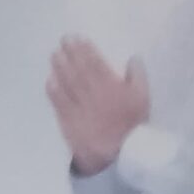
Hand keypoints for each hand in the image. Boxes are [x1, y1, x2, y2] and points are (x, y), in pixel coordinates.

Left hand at [47, 39, 149, 175]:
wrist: (120, 154)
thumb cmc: (133, 124)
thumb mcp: (143, 98)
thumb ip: (138, 76)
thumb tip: (133, 58)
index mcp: (111, 87)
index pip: (95, 63)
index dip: (85, 49)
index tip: (77, 39)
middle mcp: (93, 94)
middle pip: (78, 70)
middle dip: (70, 54)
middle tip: (62, 41)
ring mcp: (79, 108)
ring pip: (67, 84)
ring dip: (59, 68)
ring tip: (54, 55)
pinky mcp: (69, 122)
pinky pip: (59, 104)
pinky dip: (54, 92)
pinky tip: (49, 80)